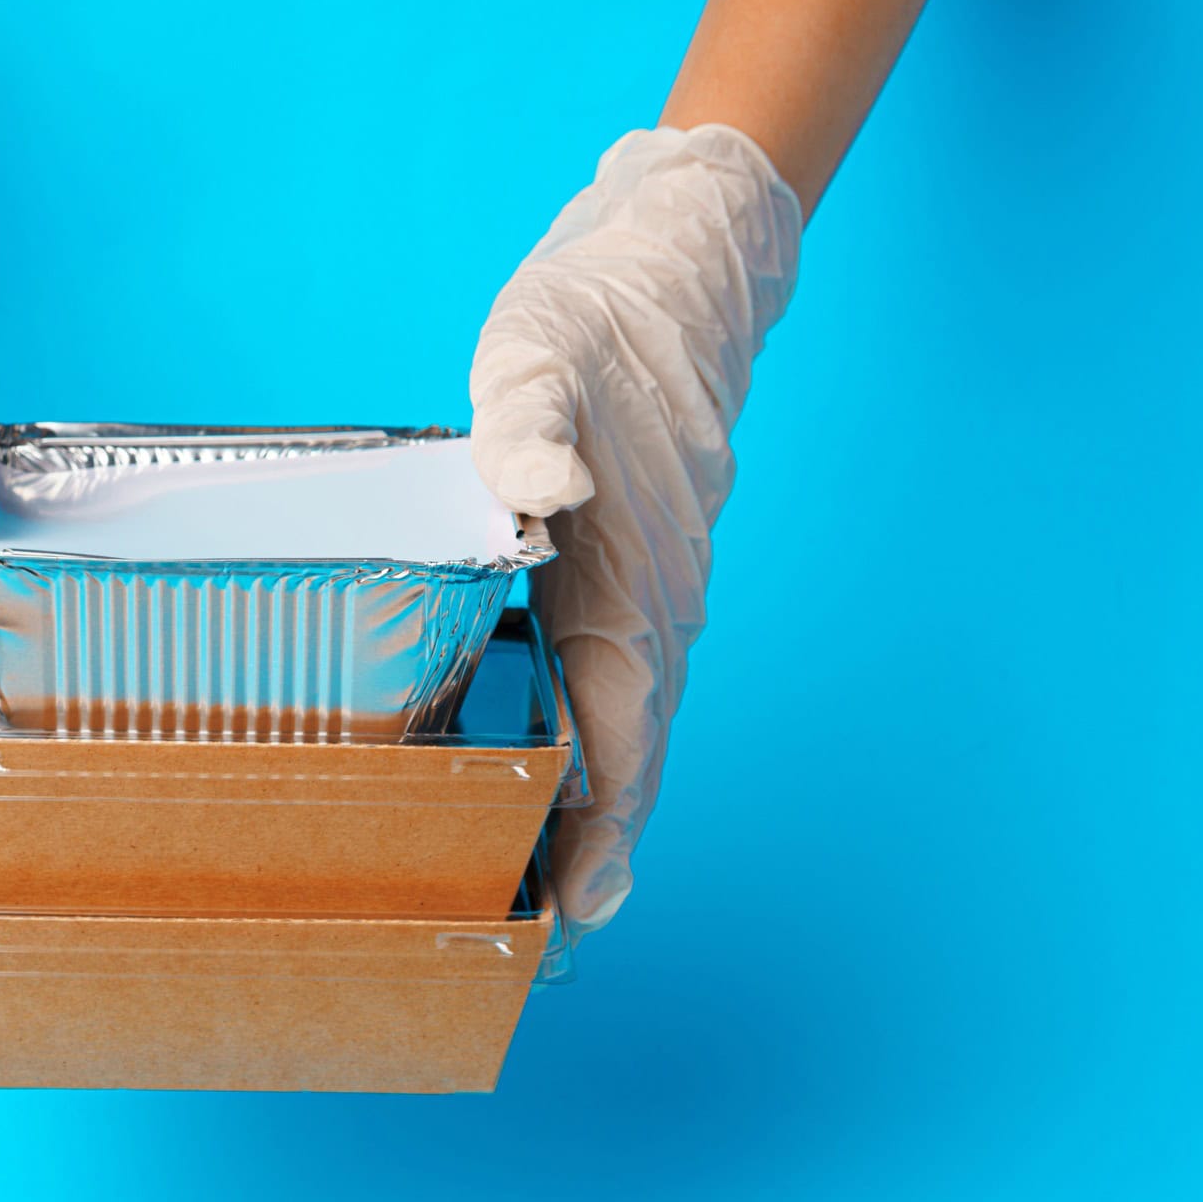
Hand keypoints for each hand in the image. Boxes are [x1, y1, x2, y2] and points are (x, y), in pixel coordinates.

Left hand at [470, 125, 802, 940]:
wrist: (675, 268)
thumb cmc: (601, 313)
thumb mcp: (539, 348)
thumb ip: (527, 417)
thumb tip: (540, 486)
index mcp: (631, 570)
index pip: (625, 725)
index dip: (605, 821)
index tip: (580, 906)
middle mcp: (651, 599)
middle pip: (626, 749)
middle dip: (590, 842)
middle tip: (537, 933)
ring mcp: (645, 587)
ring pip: (621, 720)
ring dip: (588, 802)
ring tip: (537, 881)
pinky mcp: (623, 567)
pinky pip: (607, 674)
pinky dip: (583, 737)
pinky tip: (543, 764)